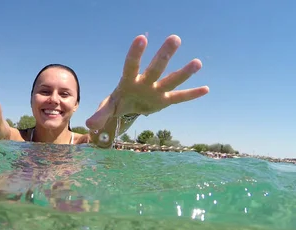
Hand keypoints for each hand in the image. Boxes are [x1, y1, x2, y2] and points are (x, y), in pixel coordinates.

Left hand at [86, 35, 208, 129]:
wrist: (127, 107)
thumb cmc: (117, 102)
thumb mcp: (107, 109)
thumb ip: (100, 115)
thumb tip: (89, 126)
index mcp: (129, 81)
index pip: (131, 65)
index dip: (135, 53)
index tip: (142, 38)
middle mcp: (145, 82)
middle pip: (155, 69)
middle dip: (164, 56)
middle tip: (175, 38)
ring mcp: (156, 90)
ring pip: (171, 80)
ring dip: (184, 72)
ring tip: (198, 62)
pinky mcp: (164, 101)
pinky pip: (180, 98)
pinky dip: (192, 95)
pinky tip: (206, 89)